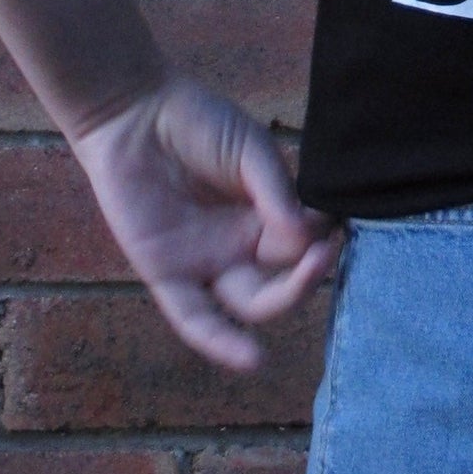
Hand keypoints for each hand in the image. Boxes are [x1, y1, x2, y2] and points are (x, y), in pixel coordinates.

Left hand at [70, 71, 341, 369]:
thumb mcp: (249, 149)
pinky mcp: (168, 274)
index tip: (338, 221)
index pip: (304, 238)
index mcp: (264, 214)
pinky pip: (195, 318)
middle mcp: (240, 245)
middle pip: (283, 277)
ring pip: (250, 302)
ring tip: (304, 281)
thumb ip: (275, 190)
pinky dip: (221, 342)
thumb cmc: (198, 123)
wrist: (134, 114)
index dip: (322, 234)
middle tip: (326, 250)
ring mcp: (206, 263)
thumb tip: (306, 231)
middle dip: (309, 269)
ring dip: (283, 301)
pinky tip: (252, 359)